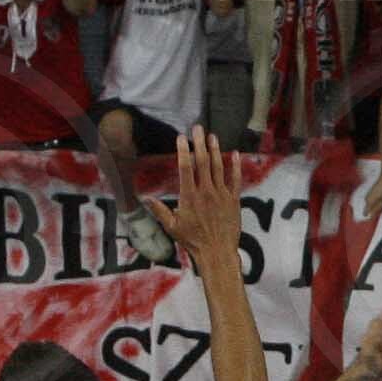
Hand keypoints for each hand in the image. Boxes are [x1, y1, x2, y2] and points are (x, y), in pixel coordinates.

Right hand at [148, 128, 243, 260]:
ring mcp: (221, 195)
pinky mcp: (233, 200)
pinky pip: (235, 179)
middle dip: (199, 143)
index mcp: (189, 196)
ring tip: (212, 136)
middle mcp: (206, 192)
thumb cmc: (193, 241)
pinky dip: (235, 166)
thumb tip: (146, 198)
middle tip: (198, 128)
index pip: (186, 167)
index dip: (183, 150)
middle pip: (202, 162)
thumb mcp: (172, 226)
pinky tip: (235, 153)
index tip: (181, 137)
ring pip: (218, 167)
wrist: (217, 252)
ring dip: (215, 150)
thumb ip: (159, 210)